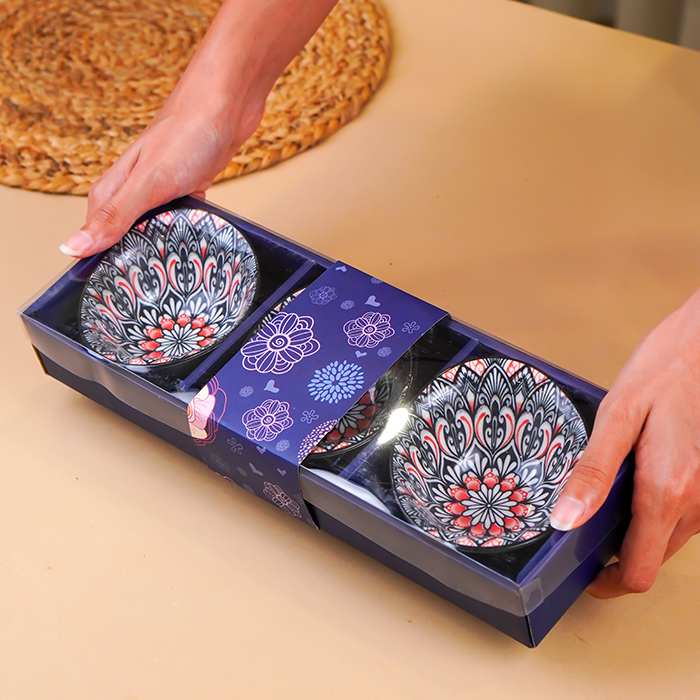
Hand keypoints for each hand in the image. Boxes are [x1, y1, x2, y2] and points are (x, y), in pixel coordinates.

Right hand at [59, 0, 339, 257]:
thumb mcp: (148, 183)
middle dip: (138, 255)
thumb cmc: (189, 132)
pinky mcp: (190, 181)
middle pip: (127, 232)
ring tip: (177, 268)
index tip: (117, 285)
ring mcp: (164, 183)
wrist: (229, 100)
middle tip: (152, 284)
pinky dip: (190, 228)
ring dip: (166, 243)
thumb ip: (115, 217)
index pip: (97, 233)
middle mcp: (135, 185)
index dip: (105, 260)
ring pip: (158, 224)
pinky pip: (184, 214)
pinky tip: (200, 240)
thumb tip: (72, 246)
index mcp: (115, 187)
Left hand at [550, 286, 699, 596]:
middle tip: (580, 531)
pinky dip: (651, 513)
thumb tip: (565, 520)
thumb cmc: (663, 372)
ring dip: (633, 533)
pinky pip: (678, 516)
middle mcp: (697, 503)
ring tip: (599, 501)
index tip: (582, 574)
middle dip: (616, 557)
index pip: (640, 572)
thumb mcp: (617, 416)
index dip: (607, 583)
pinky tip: (628, 482)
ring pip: (666, 539)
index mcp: (668, 492)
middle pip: (652, 560)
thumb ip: (592, 472)